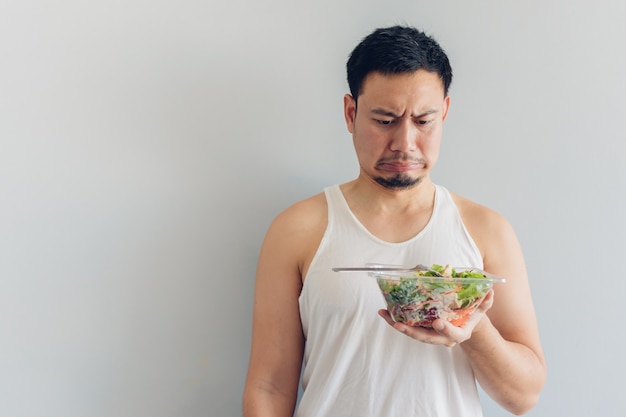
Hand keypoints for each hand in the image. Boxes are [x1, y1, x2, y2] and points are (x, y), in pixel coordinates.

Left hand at [378, 289, 494, 346]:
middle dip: (412, 332)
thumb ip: (485, 301)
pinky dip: (395, 321)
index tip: (438, 323)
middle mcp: (443, 337)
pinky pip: (408, 327)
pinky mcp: (422, 329)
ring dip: (397, 325)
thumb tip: (490, 290)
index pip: (453, 335)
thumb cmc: (471, 315)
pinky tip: (384, 312)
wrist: (465, 324)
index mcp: (459, 333)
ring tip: (384, 315)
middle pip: (426, 338)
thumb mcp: (481, 308)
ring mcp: (431, 334)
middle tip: (399, 324)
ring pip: (413, 333)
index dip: (446, 330)